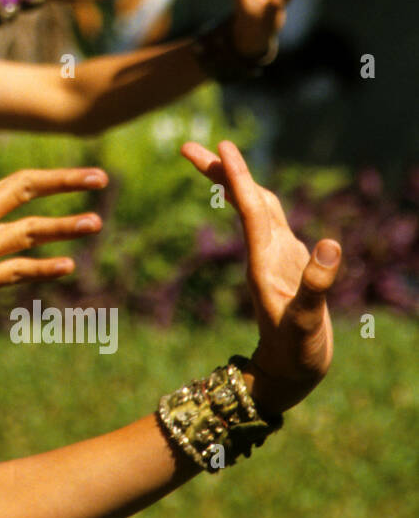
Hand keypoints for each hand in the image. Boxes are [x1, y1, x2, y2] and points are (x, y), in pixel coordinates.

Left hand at [181, 140, 339, 414]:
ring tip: (219, 156)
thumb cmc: (297, 351)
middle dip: (220, 172)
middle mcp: (266, 253)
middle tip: (187, 146)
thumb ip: (316, 286)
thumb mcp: (305, 322)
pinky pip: (272, 224)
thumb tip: (330, 244)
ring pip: (256, 209)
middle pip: (243, 203)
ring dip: (238, 182)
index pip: (250, 209)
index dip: (238, 177)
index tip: (221, 147)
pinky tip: (256, 191)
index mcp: (264, 261)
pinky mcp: (288, 263)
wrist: (290, 372)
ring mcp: (276, 256)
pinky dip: (262, 202)